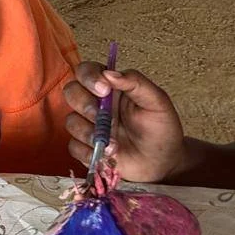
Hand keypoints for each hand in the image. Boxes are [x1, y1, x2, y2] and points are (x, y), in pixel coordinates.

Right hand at [62, 62, 186, 182]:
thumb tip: (109, 73)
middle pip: (71, 92)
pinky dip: (88, 152)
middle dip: (84, 104)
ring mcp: (89, 126)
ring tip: (113, 145)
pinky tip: (107, 155)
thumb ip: (136, 83)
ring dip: (88, 133)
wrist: (163, 163)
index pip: (87, 71)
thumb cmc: (161, 129)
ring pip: (71, 121)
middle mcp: (96, 104)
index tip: (103, 90)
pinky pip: (74, 146)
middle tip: (101, 117)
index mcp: (111, 88)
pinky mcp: (86, 147)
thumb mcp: (157, 102)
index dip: (88, 77)